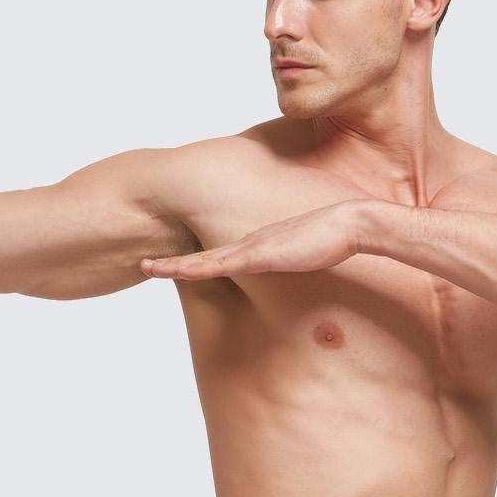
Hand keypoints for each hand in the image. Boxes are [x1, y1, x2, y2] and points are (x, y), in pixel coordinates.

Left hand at [139, 200, 368, 281]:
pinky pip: (215, 266)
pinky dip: (191, 269)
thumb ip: (299, 260)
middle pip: (201, 252)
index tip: (173, 262)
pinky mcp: (257, 256)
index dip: (194, 256)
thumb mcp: (310, 253)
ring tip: (145, 267)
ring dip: (172, 266)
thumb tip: (301, 269)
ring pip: (201, 260)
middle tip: (145, 263)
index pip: (219, 251)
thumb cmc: (337, 238)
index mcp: (258, 242)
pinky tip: (170, 272)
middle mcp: (248, 242)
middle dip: (173, 259)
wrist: (351, 224)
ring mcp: (250, 248)